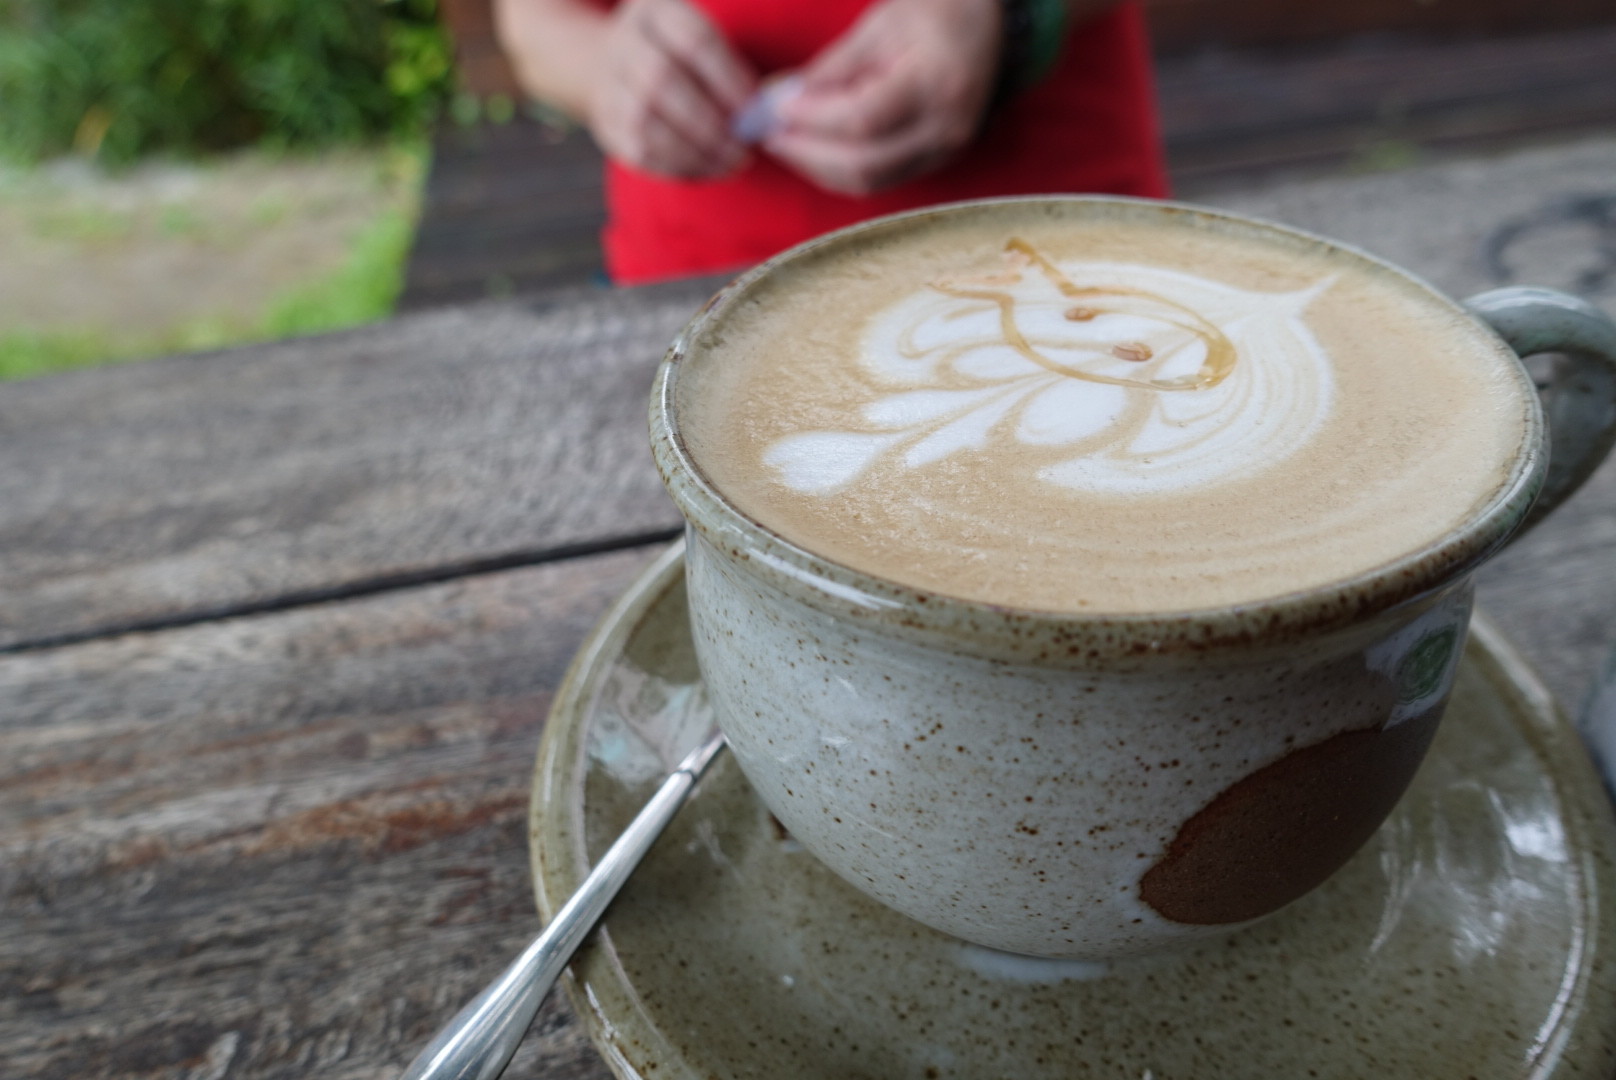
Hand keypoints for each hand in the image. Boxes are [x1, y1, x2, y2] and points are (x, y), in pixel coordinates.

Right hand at [586, 0, 756, 178]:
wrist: (614, 64)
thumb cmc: (681, 55)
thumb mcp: (701, 36)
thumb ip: (731, 66)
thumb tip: (764, 111)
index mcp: (656, 11)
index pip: (694, 41)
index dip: (728, 78)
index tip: (754, 109)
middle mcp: (624, 42)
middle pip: (662, 81)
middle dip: (709, 121)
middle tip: (742, 146)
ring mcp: (608, 84)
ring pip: (645, 122)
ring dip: (694, 150)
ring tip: (730, 162)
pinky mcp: (606, 124)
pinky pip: (638, 152)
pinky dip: (677, 167)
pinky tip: (706, 169)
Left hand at [765, 0, 1002, 195]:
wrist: (986, 25)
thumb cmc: (934, 12)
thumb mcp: (881, 24)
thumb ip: (833, 67)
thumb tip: (782, 96)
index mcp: (937, 82)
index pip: (864, 118)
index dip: (813, 118)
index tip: (774, 105)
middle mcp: (946, 126)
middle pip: (864, 162)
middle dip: (807, 151)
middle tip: (766, 131)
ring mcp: (945, 150)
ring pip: (870, 180)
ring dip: (818, 166)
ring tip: (784, 140)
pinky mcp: (936, 161)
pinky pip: (881, 179)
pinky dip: (840, 169)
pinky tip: (814, 149)